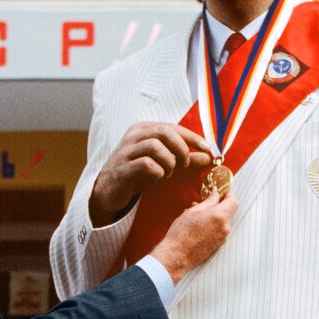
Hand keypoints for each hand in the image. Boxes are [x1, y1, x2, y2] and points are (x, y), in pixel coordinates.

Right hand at [88, 123, 212, 225]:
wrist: (108, 190)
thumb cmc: (137, 173)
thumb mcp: (163, 163)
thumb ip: (185, 159)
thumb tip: (209, 157)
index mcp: (143, 129)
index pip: (173, 127)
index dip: (192, 137)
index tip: (207, 148)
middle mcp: (133, 136)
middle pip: (164, 132)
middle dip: (181, 148)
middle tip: (187, 163)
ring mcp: (126, 152)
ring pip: (155, 146)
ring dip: (169, 161)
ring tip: (168, 172)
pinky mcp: (122, 169)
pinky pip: (146, 164)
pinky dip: (157, 172)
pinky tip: (156, 178)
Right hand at [150, 190, 237, 282]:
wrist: (176, 256)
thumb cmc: (181, 233)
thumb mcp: (192, 212)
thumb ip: (208, 202)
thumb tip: (216, 196)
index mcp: (219, 216)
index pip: (233, 202)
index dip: (229, 195)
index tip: (223, 193)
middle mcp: (225, 227)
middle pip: (227, 212)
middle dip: (217, 206)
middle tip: (204, 204)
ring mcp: (223, 238)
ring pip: (222, 222)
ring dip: (213, 217)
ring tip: (197, 217)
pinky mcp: (218, 246)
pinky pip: (219, 231)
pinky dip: (212, 226)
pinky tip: (199, 227)